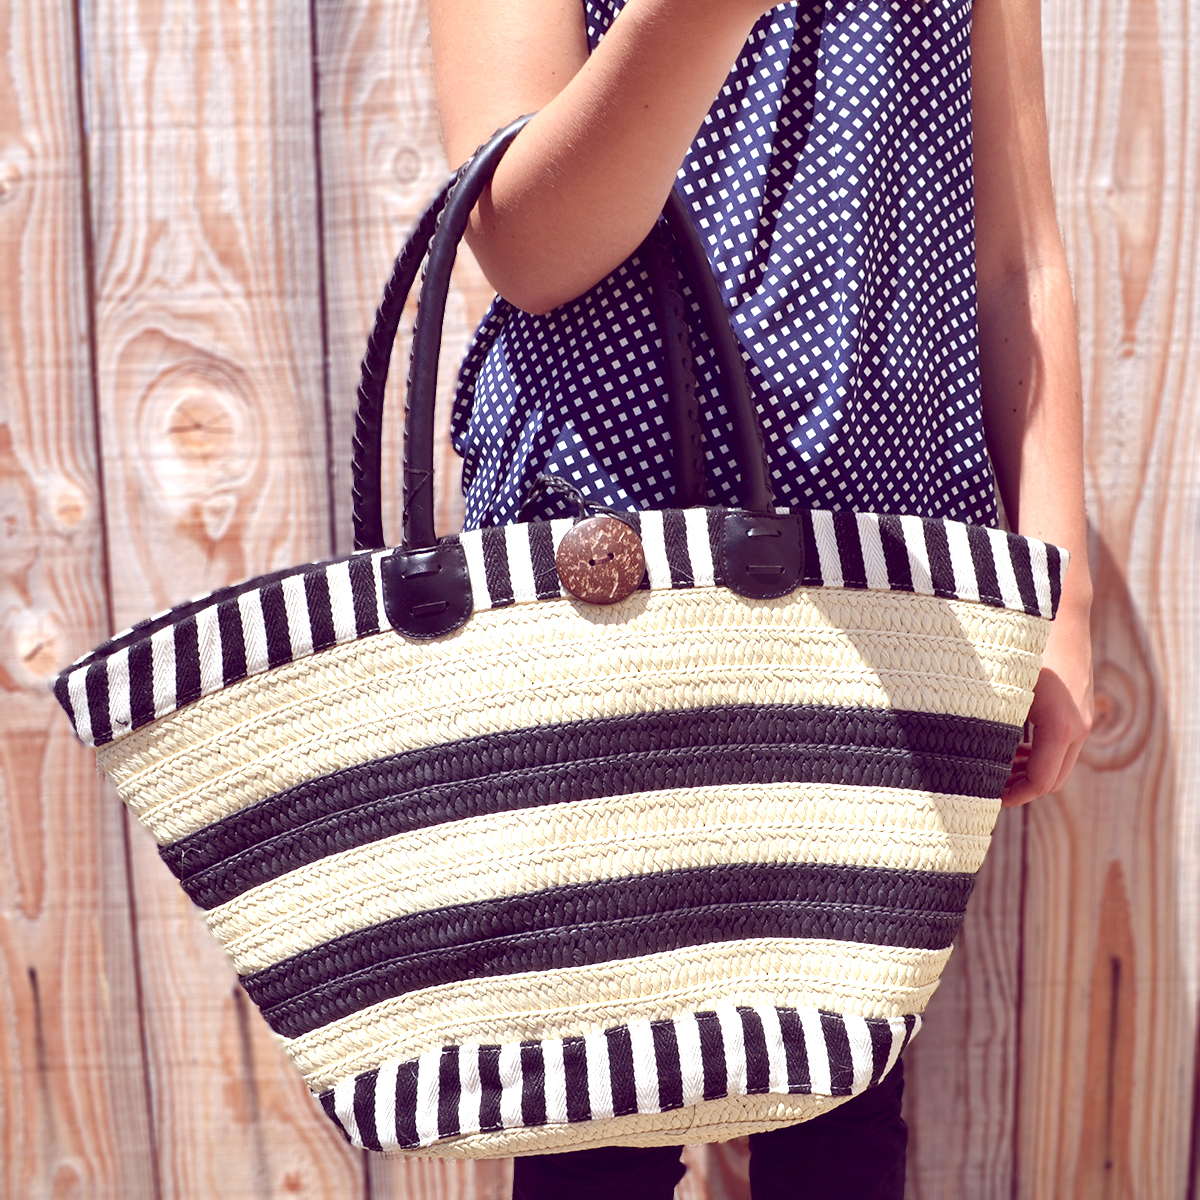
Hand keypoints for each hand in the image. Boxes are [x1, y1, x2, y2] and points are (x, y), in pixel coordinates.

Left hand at [1001, 603, 1092, 805]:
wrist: (1061, 611)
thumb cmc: (1025, 647)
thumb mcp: (1003, 688)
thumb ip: (992, 724)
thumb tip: (966, 755)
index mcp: (1061, 728)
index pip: (1041, 782)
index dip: (1015, 796)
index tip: (988, 798)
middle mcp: (1079, 727)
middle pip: (1053, 779)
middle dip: (1020, 787)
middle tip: (986, 787)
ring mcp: (1083, 718)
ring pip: (1059, 762)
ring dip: (1029, 769)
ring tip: (995, 768)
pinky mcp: (1080, 708)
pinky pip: (1062, 743)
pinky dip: (1040, 751)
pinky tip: (1012, 745)